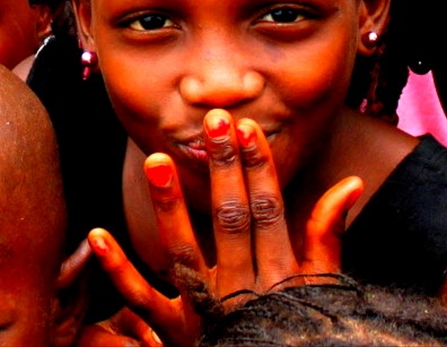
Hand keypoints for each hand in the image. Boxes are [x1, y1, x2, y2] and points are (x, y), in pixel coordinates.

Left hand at [87, 109, 363, 346]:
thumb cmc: (295, 326)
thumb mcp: (319, 285)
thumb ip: (327, 236)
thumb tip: (351, 183)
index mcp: (278, 274)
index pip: (268, 210)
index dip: (258, 168)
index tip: (246, 128)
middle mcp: (242, 288)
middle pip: (230, 220)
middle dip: (223, 169)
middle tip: (214, 121)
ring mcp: (206, 310)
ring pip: (184, 252)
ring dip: (169, 206)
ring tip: (157, 161)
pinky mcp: (175, 332)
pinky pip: (142, 299)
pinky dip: (118, 268)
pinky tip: (96, 234)